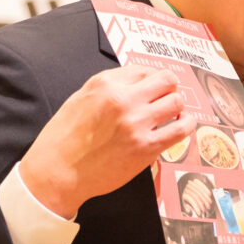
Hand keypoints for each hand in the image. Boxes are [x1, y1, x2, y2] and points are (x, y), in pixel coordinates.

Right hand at [20, 66, 193, 218]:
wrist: (57, 172)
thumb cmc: (65, 138)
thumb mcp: (81, 99)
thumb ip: (109, 88)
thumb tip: (136, 84)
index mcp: (105, 84)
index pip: (144, 71)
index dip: (153, 80)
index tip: (155, 88)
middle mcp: (123, 99)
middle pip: (166, 81)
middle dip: (169, 88)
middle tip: (167, 98)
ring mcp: (136, 123)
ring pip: (176, 102)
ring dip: (177, 107)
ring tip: (173, 114)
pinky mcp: (146, 147)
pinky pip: (180, 130)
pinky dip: (186, 125)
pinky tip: (182, 125)